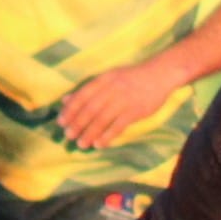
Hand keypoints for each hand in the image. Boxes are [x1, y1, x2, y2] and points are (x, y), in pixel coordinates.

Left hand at [58, 63, 181, 150]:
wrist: (159, 75)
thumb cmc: (131, 77)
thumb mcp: (108, 78)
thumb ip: (87, 89)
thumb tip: (65, 100)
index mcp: (103, 79)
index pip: (82, 96)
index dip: (71, 110)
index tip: (61, 122)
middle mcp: (112, 89)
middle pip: (90, 109)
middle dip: (78, 123)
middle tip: (68, 135)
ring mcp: (124, 100)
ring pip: (103, 119)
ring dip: (90, 133)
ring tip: (81, 144)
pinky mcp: (136, 111)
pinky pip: (118, 126)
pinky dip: (108, 135)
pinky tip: (99, 144)